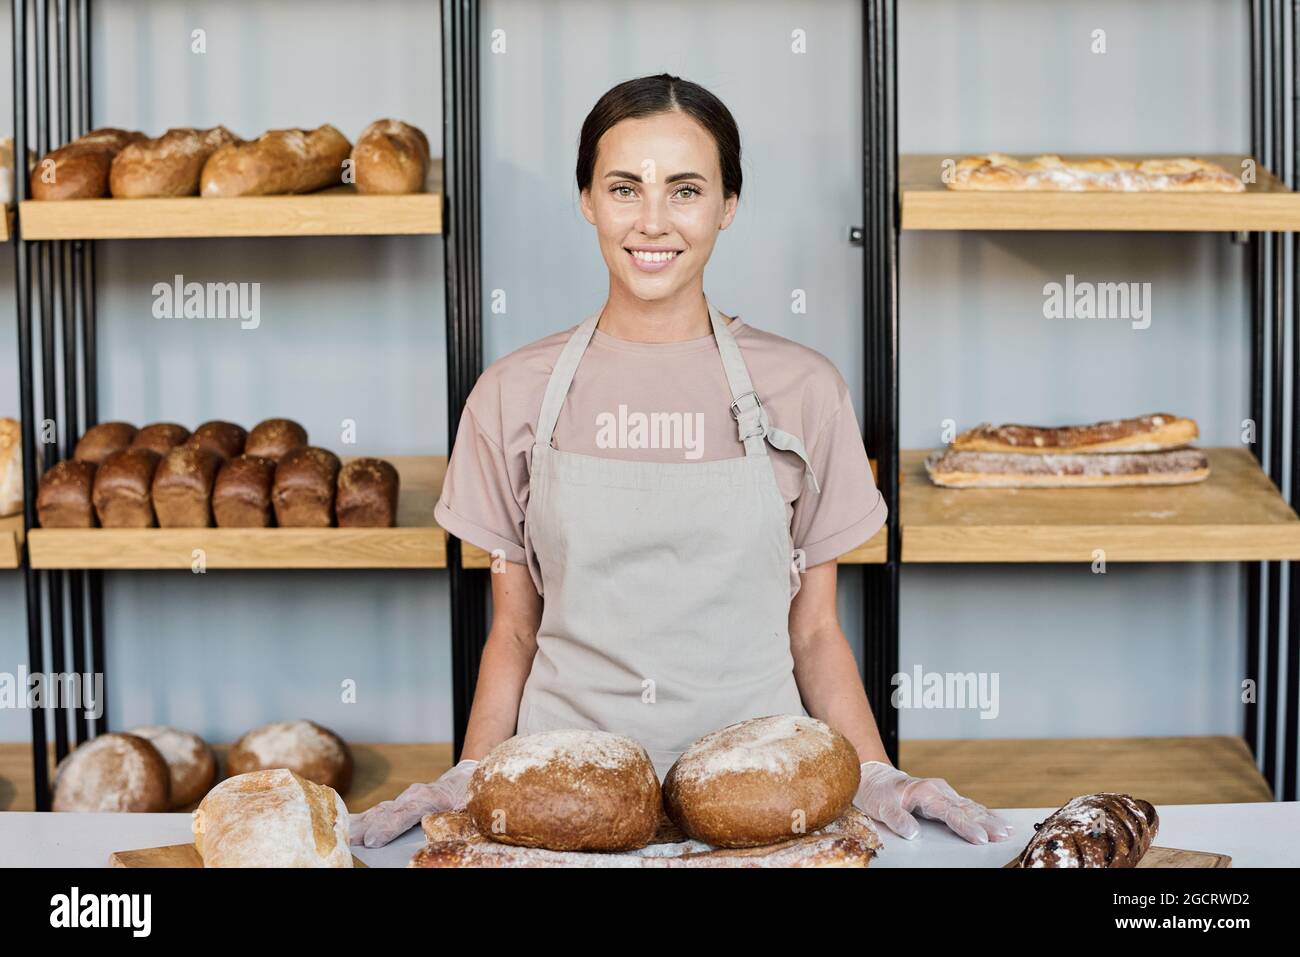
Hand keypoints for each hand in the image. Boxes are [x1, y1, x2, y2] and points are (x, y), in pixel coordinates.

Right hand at [349, 758, 478, 847]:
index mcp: (434, 797)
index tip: (373, 841)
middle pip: (387, 812)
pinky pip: (379, 812)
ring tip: (341, 835)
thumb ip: (461, 821)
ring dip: (360, 824)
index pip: (408, 812)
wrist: (470, 775)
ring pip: (379, 812)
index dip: (389, 827)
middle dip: (367, 827)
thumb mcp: (474, 809)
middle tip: (349, 841)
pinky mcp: (400, 803)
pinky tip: (346, 827)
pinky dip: (361, 819)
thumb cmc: (474, 796)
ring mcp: (406, 798)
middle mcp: (415, 795)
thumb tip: (459, 836)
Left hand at [853, 761, 1012, 844]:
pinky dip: (982, 814)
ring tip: (1007, 830)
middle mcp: (938, 790)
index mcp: (925, 792)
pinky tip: (994, 822)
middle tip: (1003, 835)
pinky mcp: (944, 798)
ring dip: (989, 818)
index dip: (966, 827)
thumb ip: (898, 819)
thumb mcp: (881, 807)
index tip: (980, 838)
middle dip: (987, 823)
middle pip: (966, 809)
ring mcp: (943, 794)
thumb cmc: (878, 792)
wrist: (874, 777)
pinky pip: (966, 807)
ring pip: (970, 807)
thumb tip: (913, 833)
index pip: (950, 813)